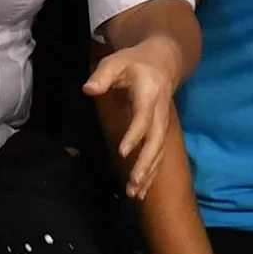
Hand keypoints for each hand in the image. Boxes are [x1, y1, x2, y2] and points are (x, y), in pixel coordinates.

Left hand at [82, 36, 183, 196]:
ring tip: (135, 193)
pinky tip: (141, 189)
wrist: (164, 60)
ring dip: (148, 173)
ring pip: (159, 152)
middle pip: (156, 141)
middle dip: (145, 164)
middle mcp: (160, 112)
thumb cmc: (134, 61)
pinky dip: (151, 172)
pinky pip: (159, 154)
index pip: (143, 118)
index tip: (123, 153)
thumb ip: (102, 76)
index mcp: (149, 94)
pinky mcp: (161, 131)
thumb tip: (88, 90)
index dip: (134, 135)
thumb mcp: (116, 61)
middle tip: (132, 185)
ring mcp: (163, 123)